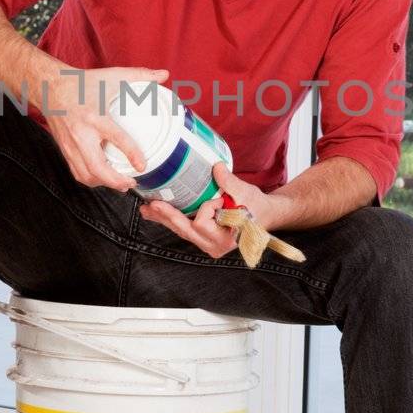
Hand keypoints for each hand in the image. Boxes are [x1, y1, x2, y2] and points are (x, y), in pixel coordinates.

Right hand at [42, 65, 168, 191]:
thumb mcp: (112, 76)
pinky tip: (103, 179)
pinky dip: (91, 180)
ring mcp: (71, 145)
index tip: (142, 165)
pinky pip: (77, 172)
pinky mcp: (65, 150)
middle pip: (96, 167)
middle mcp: (81, 134)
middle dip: (115, 181)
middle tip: (132, 183)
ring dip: (104, 184)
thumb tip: (164, 75)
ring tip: (121, 184)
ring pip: (85, 175)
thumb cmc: (81, 84)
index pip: (115, 137)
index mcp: (95, 117)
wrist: (50, 88)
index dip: (131, 153)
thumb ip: (139, 75)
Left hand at [138, 162, 281, 257]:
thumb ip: (230, 182)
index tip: (218, 198)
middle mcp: (214, 245)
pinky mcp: (202, 237)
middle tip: (152, 205)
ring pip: (181, 230)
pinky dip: (170, 219)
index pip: (203, 224)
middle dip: (168, 216)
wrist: (265, 215)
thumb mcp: (246, 193)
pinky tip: (156, 213)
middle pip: (185, 230)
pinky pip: (183, 229)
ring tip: (147, 209)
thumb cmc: (258, 207)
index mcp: (226, 238)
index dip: (206, 208)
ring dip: (164, 219)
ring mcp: (207, 243)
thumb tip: (216, 167)